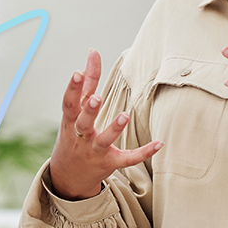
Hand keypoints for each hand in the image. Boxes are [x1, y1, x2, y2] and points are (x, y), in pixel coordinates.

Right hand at [49, 49, 161, 199]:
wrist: (67, 175)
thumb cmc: (74, 135)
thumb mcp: (74, 112)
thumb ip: (87, 83)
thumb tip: (93, 52)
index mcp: (70, 121)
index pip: (69, 103)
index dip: (72, 88)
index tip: (77, 72)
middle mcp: (80, 136)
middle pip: (82, 123)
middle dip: (89, 110)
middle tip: (96, 98)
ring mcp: (94, 151)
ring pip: (103, 141)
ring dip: (113, 129)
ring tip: (124, 115)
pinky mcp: (109, 163)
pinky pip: (126, 159)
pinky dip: (143, 152)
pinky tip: (159, 143)